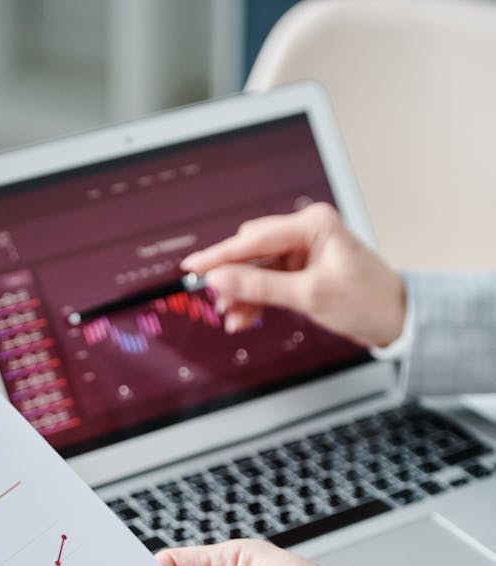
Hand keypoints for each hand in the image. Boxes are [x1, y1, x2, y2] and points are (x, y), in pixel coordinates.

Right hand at [181, 203, 405, 348]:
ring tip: (232, 317)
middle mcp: (306, 232)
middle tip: (214, 300)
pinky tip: (244, 317)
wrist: (395, 319)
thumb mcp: (309, 296)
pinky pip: (267, 282)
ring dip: (242, 293)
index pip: (254, 239)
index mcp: (312, 224)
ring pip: (256, 270)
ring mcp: (303, 252)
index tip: (192, 267)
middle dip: (231, 278)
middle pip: (252, 252)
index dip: (220, 255)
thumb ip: (261, 288)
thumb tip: (220, 280)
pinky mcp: (302, 271)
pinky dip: (255, 300)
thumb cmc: (367, 300)